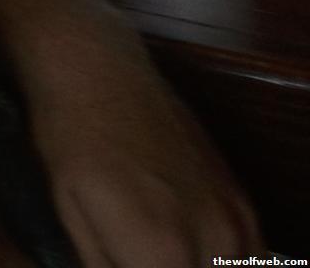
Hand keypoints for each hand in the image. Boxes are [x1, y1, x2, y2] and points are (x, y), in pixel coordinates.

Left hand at [19, 3, 261, 266]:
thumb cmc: (69, 135)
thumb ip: (105, 266)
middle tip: (136, 252)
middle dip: (164, 267)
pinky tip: (188, 247)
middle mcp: (212, 239)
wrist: (97, 68)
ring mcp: (234, 214)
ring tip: (155, 249)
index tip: (118, 259)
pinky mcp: (240, 194)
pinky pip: (246, 252)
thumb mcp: (71, 215)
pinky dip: (222, 258)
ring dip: (195, 264)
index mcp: (162, 251)